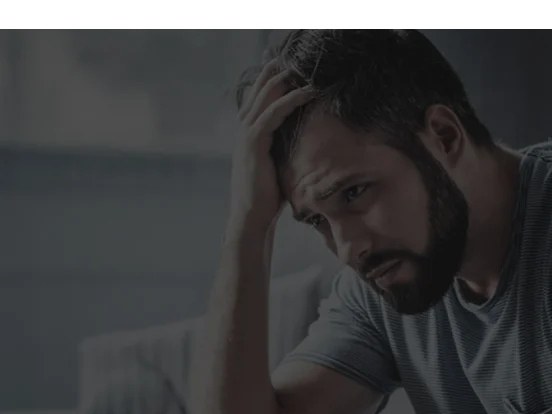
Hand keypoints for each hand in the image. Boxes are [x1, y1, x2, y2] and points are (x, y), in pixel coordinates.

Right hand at [229, 59, 314, 234]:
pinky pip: (273, 113)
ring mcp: (246, 134)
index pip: (260, 98)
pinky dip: (290, 100)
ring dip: (286, 80)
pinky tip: (305, 92)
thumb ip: (284, 148)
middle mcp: (244, 128)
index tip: (292, 69)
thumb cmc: (268, 196)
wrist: (252, 216)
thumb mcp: (278, 164)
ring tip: (304, 69)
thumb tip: (307, 141)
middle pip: (260, 90)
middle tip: (296, 59)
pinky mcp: (253, 142)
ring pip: (266, 96)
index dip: (274, 81)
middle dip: (278, 72)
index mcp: (248, 132)